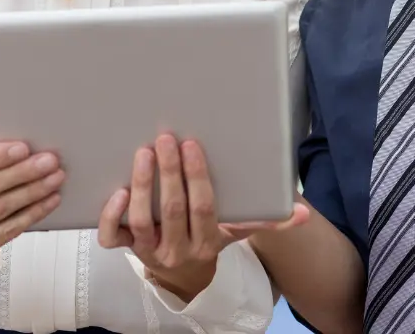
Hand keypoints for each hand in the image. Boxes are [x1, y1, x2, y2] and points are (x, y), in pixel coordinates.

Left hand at [96, 134, 308, 301]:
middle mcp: (179, 249)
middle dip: (169, 173)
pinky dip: (111, 216)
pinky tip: (118, 191)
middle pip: (173, 210)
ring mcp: (150, 250)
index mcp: (208, 241)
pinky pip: (113, 237)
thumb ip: (266, 221)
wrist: (182, 276)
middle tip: (165, 139)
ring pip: (143, 221)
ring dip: (143, 186)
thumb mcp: (236, 232)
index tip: (192, 145)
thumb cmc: (208, 238)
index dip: (197, 177)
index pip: (203, 208)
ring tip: (142, 153)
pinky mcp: (127, 248)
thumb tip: (303, 213)